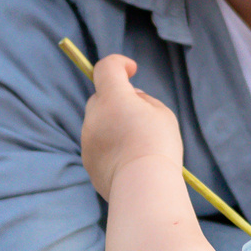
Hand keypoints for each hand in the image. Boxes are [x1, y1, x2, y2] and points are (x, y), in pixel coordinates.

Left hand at [79, 54, 183, 199]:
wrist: (143, 187)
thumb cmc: (158, 146)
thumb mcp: (162, 113)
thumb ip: (143, 101)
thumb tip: (131, 100)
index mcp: (112, 97)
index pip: (105, 68)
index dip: (119, 64)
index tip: (132, 70)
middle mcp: (94, 116)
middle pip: (101, 97)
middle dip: (117, 99)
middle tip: (140, 112)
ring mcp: (87, 140)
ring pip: (99, 122)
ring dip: (113, 124)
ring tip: (137, 142)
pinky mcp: (88, 161)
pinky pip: (98, 145)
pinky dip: (110, 145)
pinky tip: (129, 159)